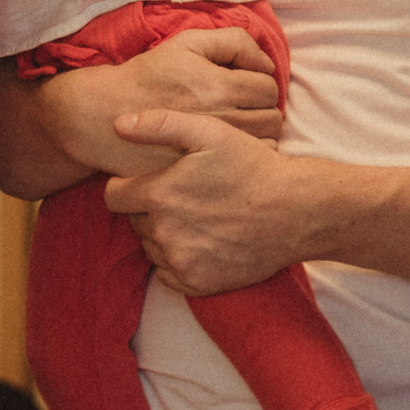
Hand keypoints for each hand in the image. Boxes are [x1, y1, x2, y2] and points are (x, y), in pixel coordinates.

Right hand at [36, 28, 284, 176]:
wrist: (107, 115)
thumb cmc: (148, 75)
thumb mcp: (186, 43)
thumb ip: (233, 42)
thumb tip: (266, 64)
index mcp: (219, 86)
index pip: (268, 86)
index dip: (260, 81)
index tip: (244, 83)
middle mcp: (222, 120)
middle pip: (272, 117)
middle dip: (262, 108)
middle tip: (242, 105)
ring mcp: (215, 150)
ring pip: (265, 143)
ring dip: (259, 132)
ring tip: (236, 125)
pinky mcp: (206, 171)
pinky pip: (245, 164)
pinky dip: (245, 154)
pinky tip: (228, 146)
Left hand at [103, 109, 313, 295]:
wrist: (296, 211)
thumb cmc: (252, 165)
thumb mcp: (208, 131)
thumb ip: (158, 124)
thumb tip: (116, 124)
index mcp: (159, 194)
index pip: (113, 196)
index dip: (126, 186)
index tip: (150, 180)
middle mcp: (164, 233)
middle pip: (134, 221)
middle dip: (149, 209)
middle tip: (183, 196)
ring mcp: (181, 262)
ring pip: (150, 247)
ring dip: (163, 234)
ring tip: (196, 217)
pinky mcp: (198, 285)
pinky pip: (167, 273)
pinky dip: (177, 260)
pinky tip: (201, 241)